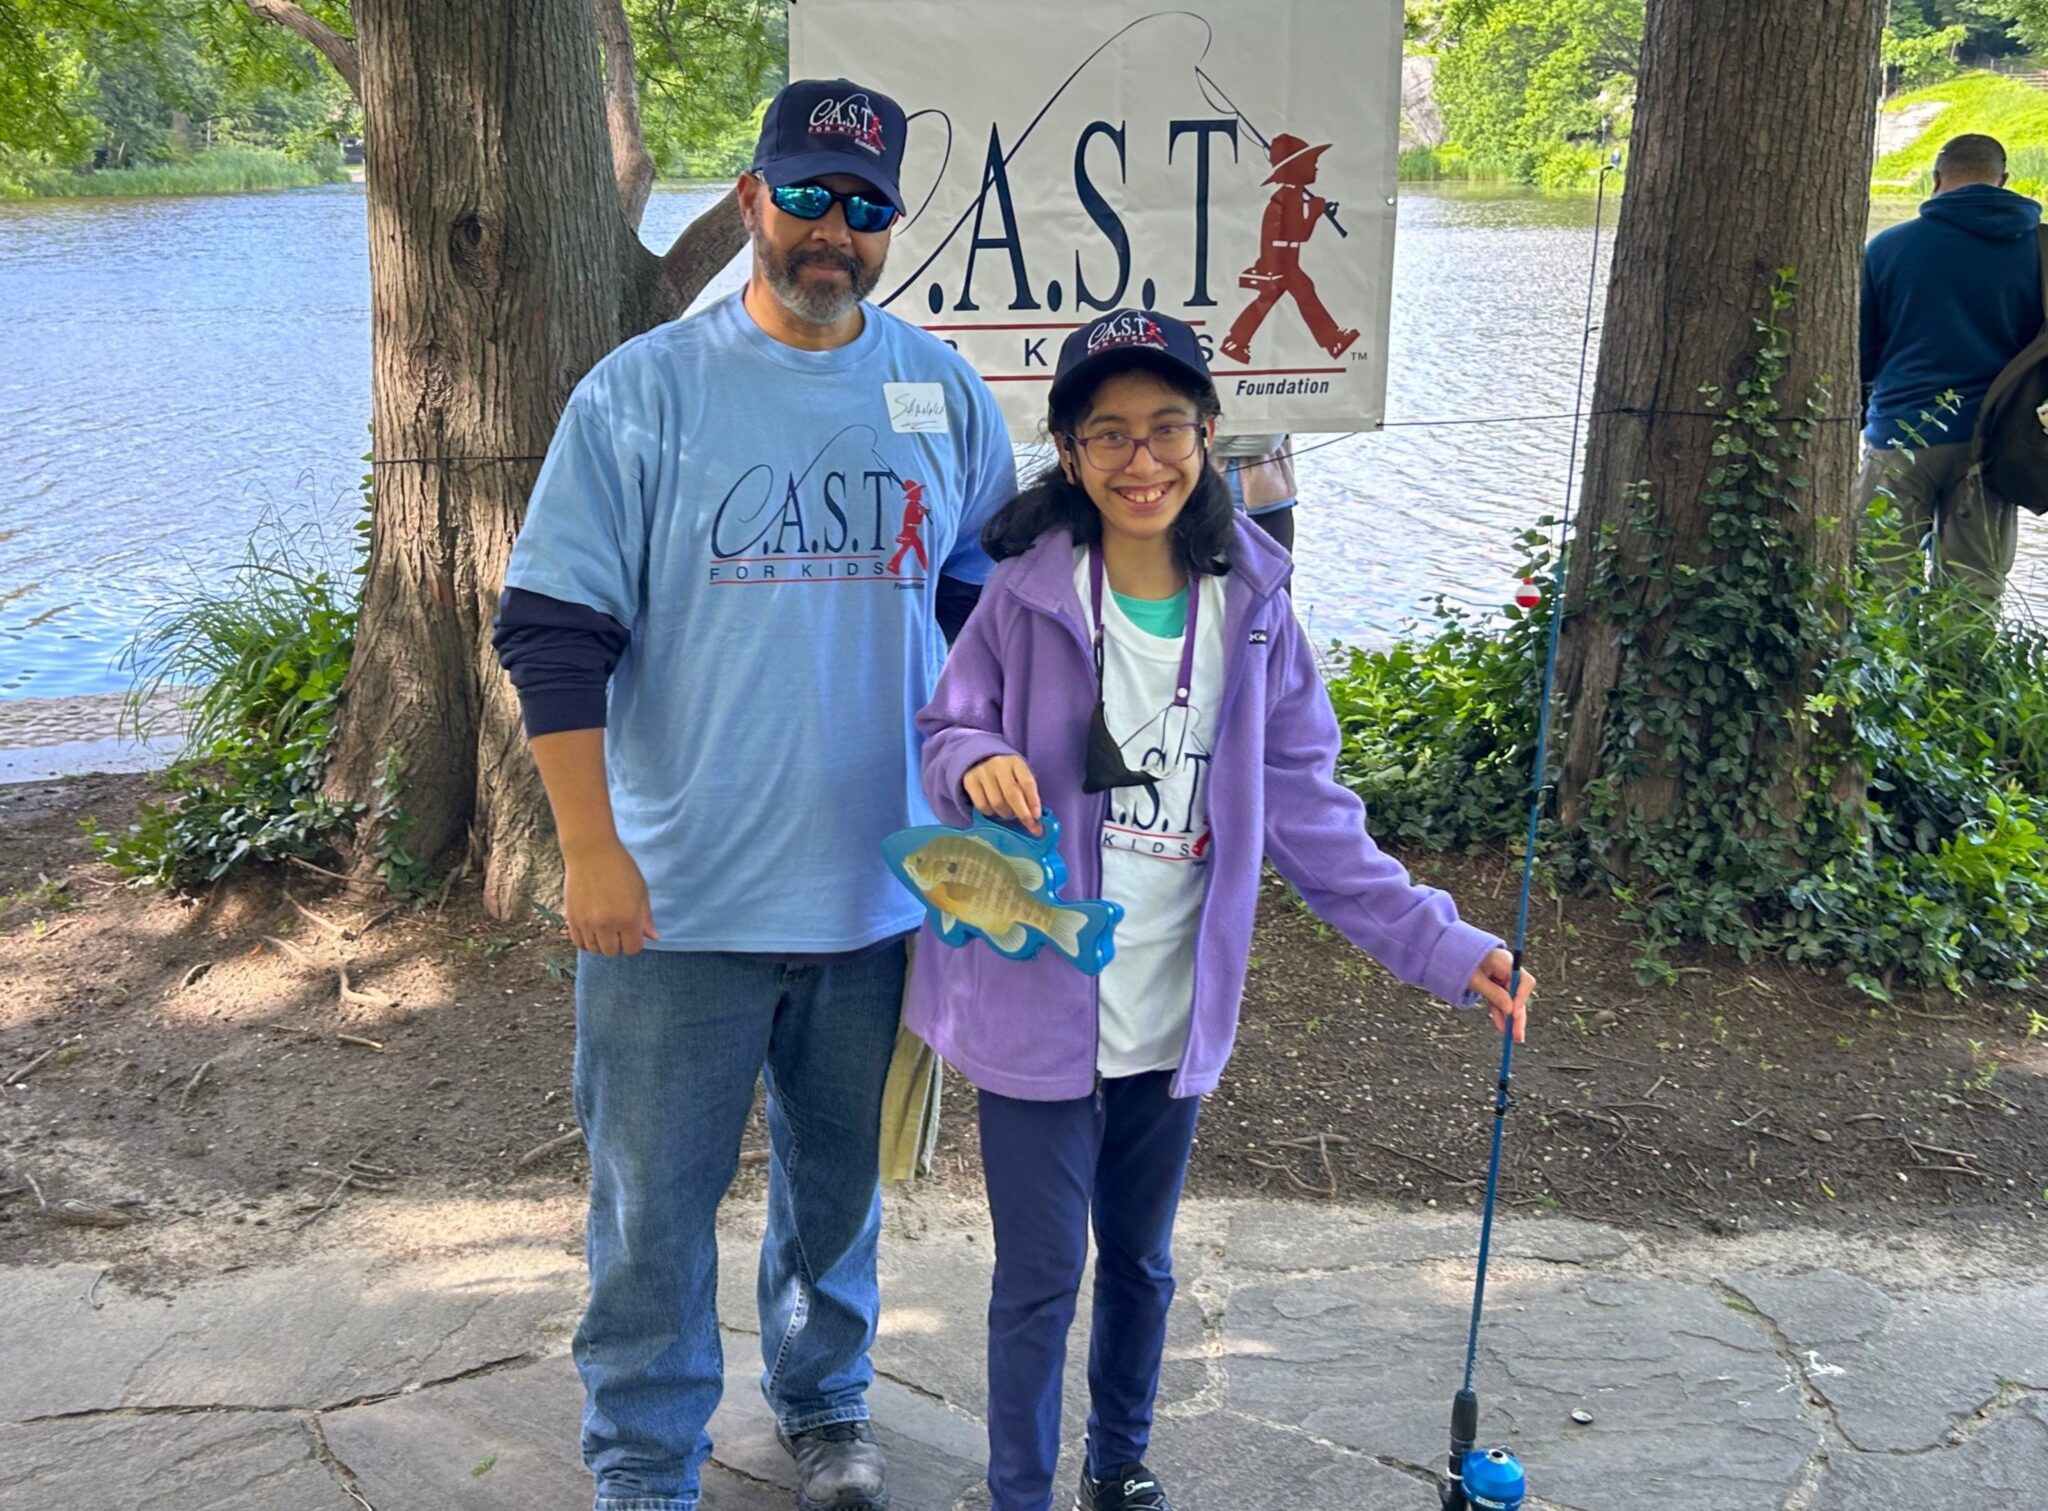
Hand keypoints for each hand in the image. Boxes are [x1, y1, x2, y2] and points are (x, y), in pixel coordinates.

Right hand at [562, 839, 659, 955]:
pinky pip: (578, 942)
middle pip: (612, 952)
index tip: (633, 931)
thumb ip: (646, 917)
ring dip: (601, 942)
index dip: (634, 942)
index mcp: (627, 918)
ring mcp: (586, 923)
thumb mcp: (641, 891)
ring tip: (605, 926)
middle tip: (618, 927)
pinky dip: (586, 940)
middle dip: (618, 943)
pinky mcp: (571, 918)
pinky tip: (592, 928)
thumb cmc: (620, 867)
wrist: (590, 851)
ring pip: (594, 949)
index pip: (632, 949)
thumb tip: (653, 937)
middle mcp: (606, 924)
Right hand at [963, 755, 1042, 835]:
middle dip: (1021, 812)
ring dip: (1006, 813)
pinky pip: (982, 805)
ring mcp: (983, 772)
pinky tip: (993, 809)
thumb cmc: (1007, 775)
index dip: (1033, 801)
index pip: (1027, 782)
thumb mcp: (1020, 779)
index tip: (1037, 816)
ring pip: (997, 802)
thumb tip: (1037, 826)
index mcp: (1016, 762)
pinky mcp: (970, 780)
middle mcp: (999, 764)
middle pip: (1012, 793)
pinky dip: (990, 812)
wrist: (981, 761)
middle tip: (1027, 823)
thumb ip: (1029, 798)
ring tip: (1008, 812)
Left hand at [1468, 948, 1532, 1041]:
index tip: (1514, 1014)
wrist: (1446, 953)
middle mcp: (1507, 970)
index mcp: (1505, 962)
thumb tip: (1510, 1010)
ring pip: (1510, 1000)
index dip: (1521, 998)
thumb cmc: (1459, 961)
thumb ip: (1493, 993)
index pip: (1524, 981)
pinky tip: (1502, 1026)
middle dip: (1518, 1015)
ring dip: (1510, 1018)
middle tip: (1518, 1035)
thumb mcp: (1475, 979)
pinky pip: (1499, 1000)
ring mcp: (1501, 977)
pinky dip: (1499, 1012)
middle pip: (1518, 994)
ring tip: (1511, 1036)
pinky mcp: (1494, 984)